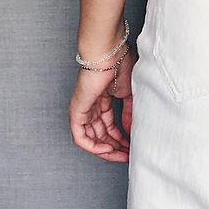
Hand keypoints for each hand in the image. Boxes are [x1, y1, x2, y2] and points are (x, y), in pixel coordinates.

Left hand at [68, 45, 137, 162]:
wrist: (109, 53)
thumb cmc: (120, 63)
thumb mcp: (129, 93)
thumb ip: (128, 112)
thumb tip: (130, 130)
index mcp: (103, 99)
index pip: (109, 126)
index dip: (121, 139)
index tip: (132, 147)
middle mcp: (91, 106)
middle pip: (101, 135)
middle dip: (116, 147)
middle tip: (128, 155)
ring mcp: (82, 109)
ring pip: (91, 139)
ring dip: (107, 150)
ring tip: (121, 155)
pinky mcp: (76, 111)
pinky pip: (81, 137)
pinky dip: (94, 147)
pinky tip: (107, 151)